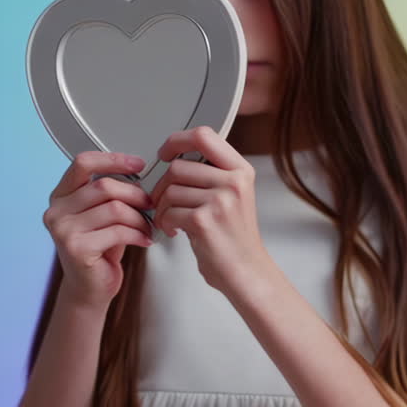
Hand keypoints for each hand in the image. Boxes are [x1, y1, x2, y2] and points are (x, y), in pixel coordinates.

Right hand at [42, 151, 155, 309]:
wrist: (89, 289)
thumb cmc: (99, 249)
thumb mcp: (101, 215)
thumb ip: (109, 193)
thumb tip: (138, 172)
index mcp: (60, 196)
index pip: (83, 163)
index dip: (113, 160)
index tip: (138, 164)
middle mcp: (56, 211)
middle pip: (103, 186)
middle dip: (135, 194)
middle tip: (150, 204)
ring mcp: (63, 230)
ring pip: (114, 208)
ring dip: (139, 218)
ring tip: (147, 226)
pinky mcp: (76, 248)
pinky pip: (118, 231)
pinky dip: (138, 234)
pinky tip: (143, 240)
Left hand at [149, 125, 270, 294]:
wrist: (246, 271)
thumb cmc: (234, 237)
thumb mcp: (232, 195)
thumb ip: (211, 172)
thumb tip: (174, 156)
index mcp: (240, 169)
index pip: (203, 136)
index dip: (176, 141)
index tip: (165, 153)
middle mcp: (233, 181)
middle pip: (178, 166)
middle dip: (162, 186)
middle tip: (163, 202)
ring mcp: (220, 200)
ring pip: (170, 190)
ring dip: (161, 207)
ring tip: (170, 219)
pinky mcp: (204, 221)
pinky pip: (168, 211)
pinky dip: (164, 222)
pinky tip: (174, 230)